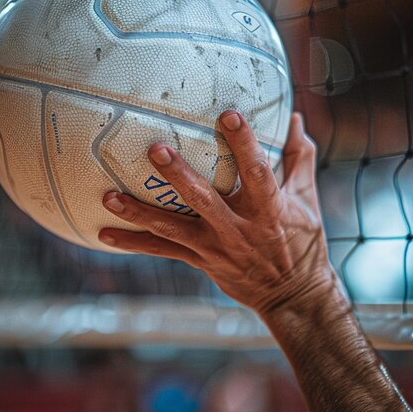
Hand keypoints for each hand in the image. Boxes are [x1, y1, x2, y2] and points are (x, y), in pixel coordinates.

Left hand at [99, 111, 334, 314]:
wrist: (293, 296)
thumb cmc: (304, 244)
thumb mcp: (307, 200)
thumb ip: (299, 158)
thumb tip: (294, 117)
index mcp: (269, 209)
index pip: (256, 172)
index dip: (243, 144)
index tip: (227, 115)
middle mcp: (239, 228)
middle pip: (204, 200)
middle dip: (178, 176)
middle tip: (155, 150)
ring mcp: (216, 247)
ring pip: (173, 229)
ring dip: (140, 212)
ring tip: (109, 197)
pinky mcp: (201, 260)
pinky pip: (164, 251)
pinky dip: (134, 243)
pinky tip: (105, 233)